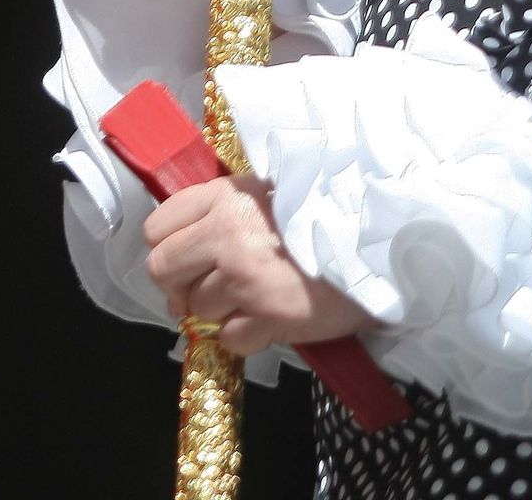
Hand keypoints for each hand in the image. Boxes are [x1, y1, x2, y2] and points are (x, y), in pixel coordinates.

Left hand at [143, 173, 374, 355]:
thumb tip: (185, 245)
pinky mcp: (266, 316)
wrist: (374, 242)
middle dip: (180, 284)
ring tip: (253, 296)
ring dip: (219, 310)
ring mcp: (244, 278)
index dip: (169, 245)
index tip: (189, 256)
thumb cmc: (322, 212)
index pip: (157, 227)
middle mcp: (227, 234)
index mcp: (227, 196)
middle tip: (206, 288)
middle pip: (163, 270)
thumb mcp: (269, 192)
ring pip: (196, 309)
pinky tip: (269, 316)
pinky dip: (244, 335)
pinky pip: (228, 339)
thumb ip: (226, 210)